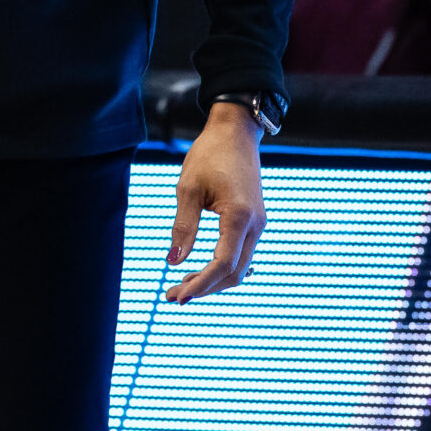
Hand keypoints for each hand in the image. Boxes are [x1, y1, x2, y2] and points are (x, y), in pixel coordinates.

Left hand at [167, 102, 267, 301]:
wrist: (235, 133)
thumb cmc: (209, 155)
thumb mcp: (188, 188)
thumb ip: (183, 226)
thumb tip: (173, 262)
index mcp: (239, 216)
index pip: (222, 264)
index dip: (201, 284)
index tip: (177, 297)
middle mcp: (255, 225)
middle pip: (234, 273)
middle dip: (205, 288)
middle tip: (173, 296)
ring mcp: (258, 224)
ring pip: (240, 267)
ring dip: (212, 280)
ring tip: (182, 285)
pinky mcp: (254, 222)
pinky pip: (241, 254)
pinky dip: (221, 267)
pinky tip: (201, 271)